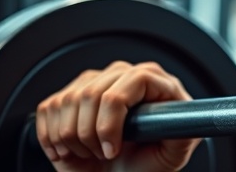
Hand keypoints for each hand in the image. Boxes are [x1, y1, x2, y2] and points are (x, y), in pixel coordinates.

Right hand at [35, 61, 200, 171]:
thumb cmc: (147, 162)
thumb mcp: (173, 152)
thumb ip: (184, 132)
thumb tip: (188, 118)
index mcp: (155, 81)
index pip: (132, 81)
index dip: (113, 119)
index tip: (112, 149)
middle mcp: (123, 73)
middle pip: (92, 93)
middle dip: (91, 135)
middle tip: (102, 155)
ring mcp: (94, 79)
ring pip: (67, 102)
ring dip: (72, 138)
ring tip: (90, 151)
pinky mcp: (68, 92)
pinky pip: (48, 109)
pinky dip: (51, 137)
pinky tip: (69, 148)